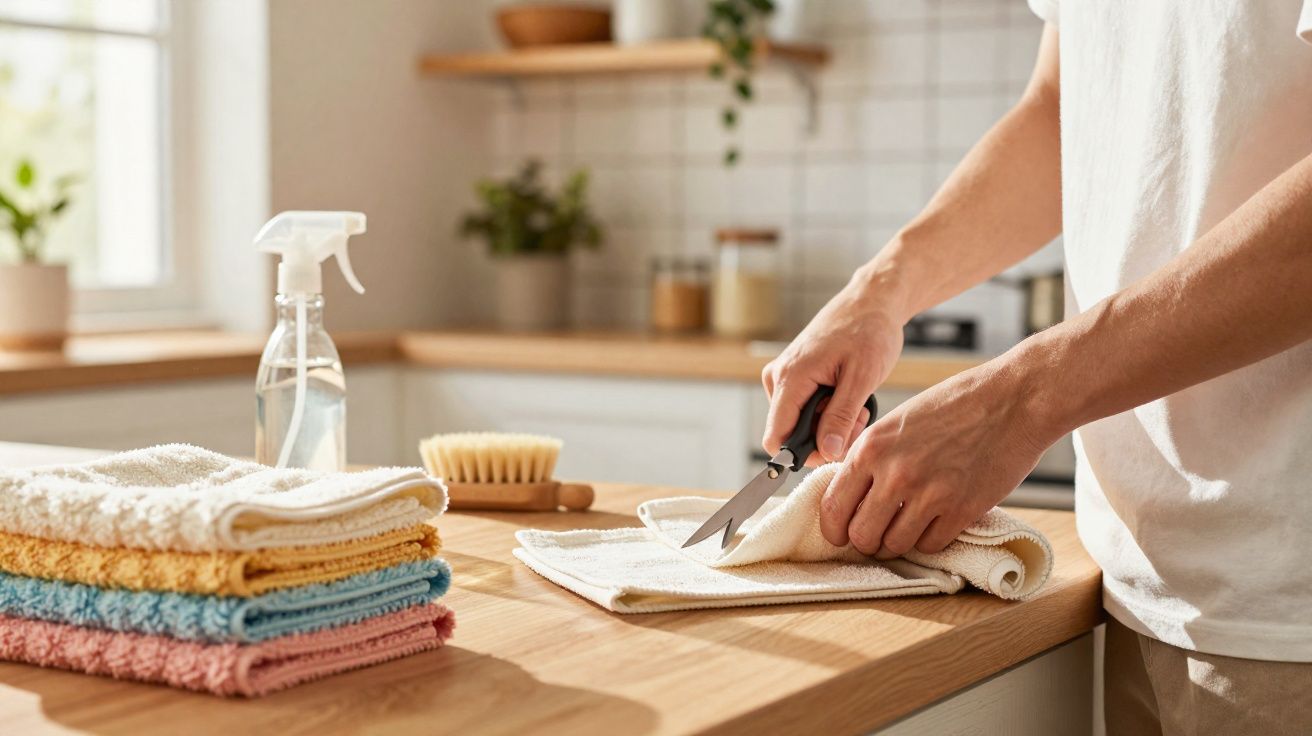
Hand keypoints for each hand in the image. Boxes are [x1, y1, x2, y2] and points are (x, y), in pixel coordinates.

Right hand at [762, 276, 904, 464]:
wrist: (871, 301)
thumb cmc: (869, 331)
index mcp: (791, 378)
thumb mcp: (861, 379)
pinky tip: (846, 394)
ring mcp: (784, 376)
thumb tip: (826, 453)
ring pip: (799, 424)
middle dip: (826, 437)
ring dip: (830, 424)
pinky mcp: (793, 375)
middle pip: (790, 434)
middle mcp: (779, 377)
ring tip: (856, 401)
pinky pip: (803, 409)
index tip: (834, 451)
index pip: (776, 437)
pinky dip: (827, 411)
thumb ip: (841, 417)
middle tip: (858, 418)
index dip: (801, 455)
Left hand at [819, 357, 1057, 556]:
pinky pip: (930, 546)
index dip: (833, 530)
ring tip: (907, 529)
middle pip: (861, 536)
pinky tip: (936, 522)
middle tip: (876, 536)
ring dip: (897, 544)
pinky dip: (929, 540)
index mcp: (871, 447)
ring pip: (894, 546)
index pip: (833, 507)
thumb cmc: (956, 405)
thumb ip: (870, 457)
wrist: (1012, 400)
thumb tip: (849, 493)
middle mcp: (895, 473)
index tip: (840, 535)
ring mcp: (929, 494)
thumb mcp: (897, 422)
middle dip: (866, 542)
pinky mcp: (961, 510)